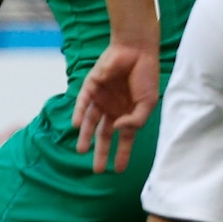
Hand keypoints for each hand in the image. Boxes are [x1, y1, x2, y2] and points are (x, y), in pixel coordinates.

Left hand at [72, 41, 158, 172]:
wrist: (137, 50)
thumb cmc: (146, 76)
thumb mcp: (147, 103)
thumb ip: (136, 120)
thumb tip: (119, 130)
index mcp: (129, 113)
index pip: (124, 139)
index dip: (123, 154)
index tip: (118, 171)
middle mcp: (113, 108)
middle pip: (105, 134)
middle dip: (101, 151)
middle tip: (97, 170)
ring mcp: (102, 98)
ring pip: (90, 121)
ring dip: (85, 136)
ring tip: (81, 151)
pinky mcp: (91, 86)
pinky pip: (83, 102)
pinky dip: (78, 114)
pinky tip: (75, 125)